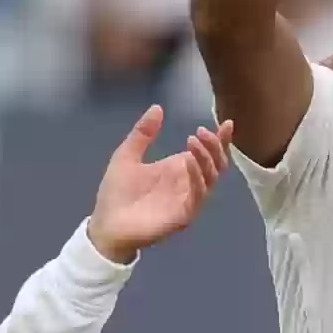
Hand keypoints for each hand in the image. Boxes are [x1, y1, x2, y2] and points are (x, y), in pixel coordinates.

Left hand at [87, 104, 231, 262]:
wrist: (106, 225)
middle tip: (202, 131)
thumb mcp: (127, 155)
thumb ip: (142, 134)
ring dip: (206, 157)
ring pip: (211, 178)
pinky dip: (197, 177)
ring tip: (192, 141)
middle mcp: (188, 183)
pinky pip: (198, 195)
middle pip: (216, 164)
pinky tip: (187, 160)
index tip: (226, 123)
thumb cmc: (117, 193)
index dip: (220, 139)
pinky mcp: (184, 215)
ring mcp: (188, 200)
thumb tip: (157, 107)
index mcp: (178, 169)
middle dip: (215, 146)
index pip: (207, 153)